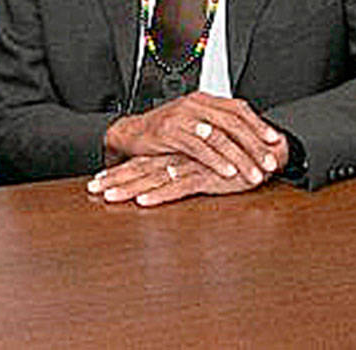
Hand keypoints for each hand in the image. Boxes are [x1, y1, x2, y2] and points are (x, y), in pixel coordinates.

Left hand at [87, 152, 265, 204]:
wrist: (263, 154)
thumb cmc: (235, 162)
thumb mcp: (204, 168)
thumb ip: (186, 171)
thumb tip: (167, 179)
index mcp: (175, 156)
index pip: (141, 164)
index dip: (119, 172)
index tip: (97, 181)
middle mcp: (178, 160)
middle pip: (140, 170)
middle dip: (115, 180)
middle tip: (92, 189)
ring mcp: (190, 168)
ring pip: (153, 178)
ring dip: (129, 188)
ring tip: (107, 196)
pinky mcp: (205, 177)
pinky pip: (178, 189)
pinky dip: (160, 196)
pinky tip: (144, 202)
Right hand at [103, 92, 286, 187]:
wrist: (132, 133)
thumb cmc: (165, 131)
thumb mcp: (193, 123)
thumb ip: (216, 126)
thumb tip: (248, 138)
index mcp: (203, 100)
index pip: (237, 108)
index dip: (258, 124)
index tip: (274, 140)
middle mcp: (194, 104)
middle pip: (232, 122)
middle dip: (254, 144)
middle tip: (269, 161)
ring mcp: (182, 117)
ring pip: (218, 136)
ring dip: (240, 157)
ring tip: (253, 173)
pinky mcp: (170, 132)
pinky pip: (199, 148)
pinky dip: (216, 161)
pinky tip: (228, 172)